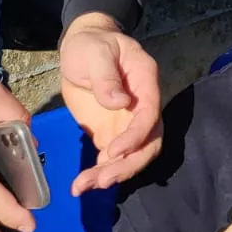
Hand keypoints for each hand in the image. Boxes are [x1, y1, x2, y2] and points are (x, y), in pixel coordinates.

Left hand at [59, 13, 162, 193]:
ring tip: (84, 186)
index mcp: (145, 80)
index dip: (137, 135)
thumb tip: (119, 102)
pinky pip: (112, 158)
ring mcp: (128, 121)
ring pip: (132, 155)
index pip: (150, 113)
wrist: (81, 48)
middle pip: (149, 142)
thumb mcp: (96, 52)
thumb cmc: (91, 45)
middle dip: (127, 165)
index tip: (113, 151)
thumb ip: (106, 76)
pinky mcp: (111, 132)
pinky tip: (82, 183)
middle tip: (101, 180)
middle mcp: (142, 105)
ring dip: (113, 173)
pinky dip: (99, 173)